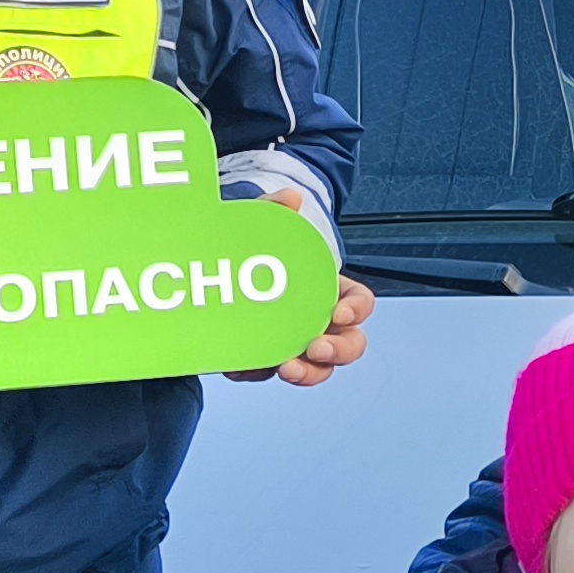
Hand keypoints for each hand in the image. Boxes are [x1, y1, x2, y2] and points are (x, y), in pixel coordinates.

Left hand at [229, 184, 374, 384]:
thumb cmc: (253, 252)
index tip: (340, 312)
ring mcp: (293, 342)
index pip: (360, 302)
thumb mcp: (261, 225)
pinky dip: (258, 372)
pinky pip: (269, 373)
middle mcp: (318, 321)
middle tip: (316, 347)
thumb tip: (291, 199)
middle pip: (349, 345)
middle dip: (339, 351)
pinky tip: (242, 366)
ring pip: (317, 368)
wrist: (213, 271)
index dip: (358, 309)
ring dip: (309, 373)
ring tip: (288, 368)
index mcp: (329, 291)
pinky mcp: (264, 357)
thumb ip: (275, 209)